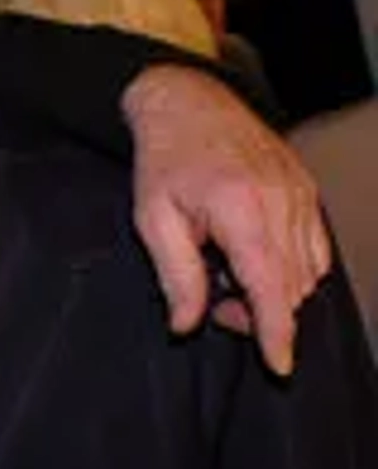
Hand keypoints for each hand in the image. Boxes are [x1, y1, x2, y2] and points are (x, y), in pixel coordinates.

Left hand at [123, 66, 330, 373]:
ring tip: (228, 275)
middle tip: (215, 303)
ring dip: (275, 292)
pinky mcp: (309, 192)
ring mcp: (302, 196)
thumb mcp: (153, 219)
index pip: (271, 287)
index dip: (277, 332)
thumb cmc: (165, 159)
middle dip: (260, 313)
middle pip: (292, 286)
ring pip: (309, 272)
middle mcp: (283, 203)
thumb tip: (187, 324)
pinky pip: (316, 249)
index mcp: (242, 210)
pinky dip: (292, 269)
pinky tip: (254, 259)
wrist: (190, 103)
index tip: (280, 365)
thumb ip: (176, 276)